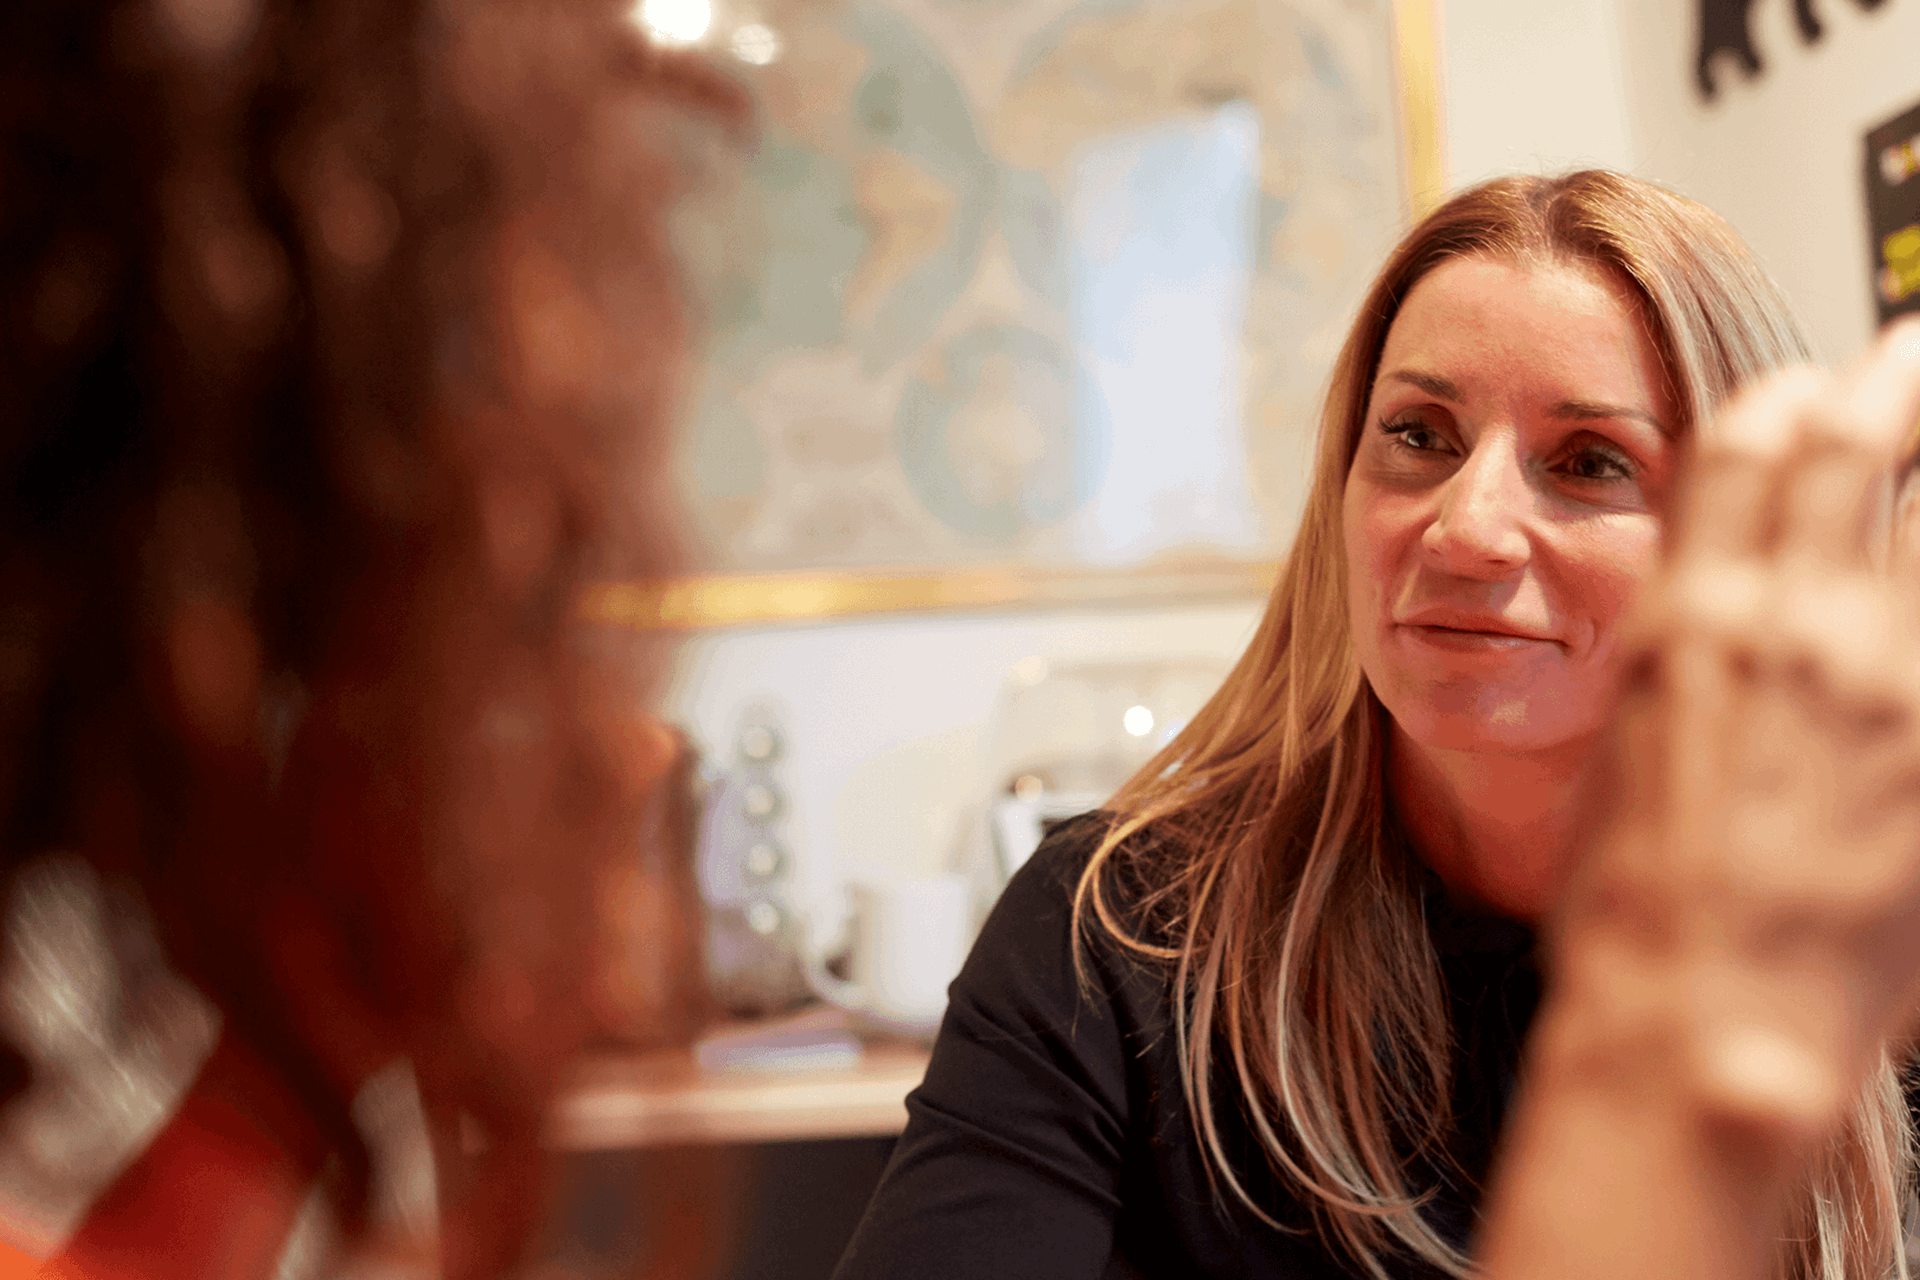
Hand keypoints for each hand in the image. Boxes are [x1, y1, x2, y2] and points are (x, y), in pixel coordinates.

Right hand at [1554, 320, 1919, 1144]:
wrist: (1699, 1018)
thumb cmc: (1636, 914)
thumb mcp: (1625, 752)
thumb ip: (1688, 672)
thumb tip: (1722, 636)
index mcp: (1683, 628)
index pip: (1737, 460)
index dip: (1777, 406)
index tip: (1801, 389)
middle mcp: (1787, 630)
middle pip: (1849, 458)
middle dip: (1885, 390)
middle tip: (1906, 352)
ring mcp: (1881, 681)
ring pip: (1918, 522)